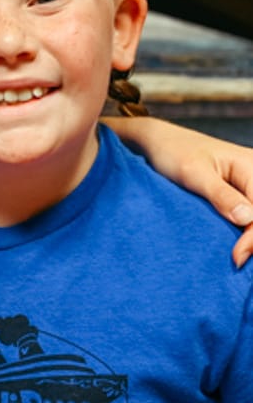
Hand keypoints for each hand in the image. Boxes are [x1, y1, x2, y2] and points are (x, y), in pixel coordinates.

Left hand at [106, 116, 252, 264]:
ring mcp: (251, 183)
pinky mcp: (243, 191)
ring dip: (251, 236)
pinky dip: (246, 230)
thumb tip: (248, 219)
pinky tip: (237, 244)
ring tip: (238, 255)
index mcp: (250, 165)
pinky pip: (251, 214)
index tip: (236, 257)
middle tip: (237, 260)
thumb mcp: (192, 173)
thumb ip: (220, 195)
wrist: (159, 142)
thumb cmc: (173, 152)